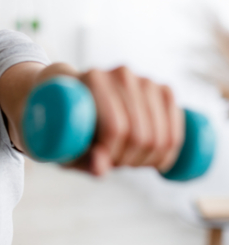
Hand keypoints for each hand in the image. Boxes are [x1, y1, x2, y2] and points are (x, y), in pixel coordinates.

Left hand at [67, 66, 185, 176]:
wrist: (75, 96)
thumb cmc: (67, 123)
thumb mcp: (67, 144)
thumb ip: (82, 159)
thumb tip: (101, 169)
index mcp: (93, 79)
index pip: (115, 128)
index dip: (113, 154)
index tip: (103, 162)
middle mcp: (121, 75)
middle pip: (140, 134)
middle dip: (129, 159)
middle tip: (114, 162)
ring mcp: (144, 81)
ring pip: (160, 136)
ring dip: (147, 159)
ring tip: (128, 160)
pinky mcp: (162, 90)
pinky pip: (176, 129)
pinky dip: (169, 152)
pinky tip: (156, 160)